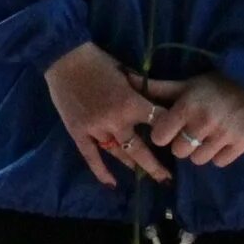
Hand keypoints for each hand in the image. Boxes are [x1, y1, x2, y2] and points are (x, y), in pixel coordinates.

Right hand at [44, 42, 166, 188]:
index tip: (179, 141)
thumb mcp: (127, 73)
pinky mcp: (78, 133)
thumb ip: (141, 92)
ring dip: (133, 166)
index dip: (170, 132)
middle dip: (155, 166)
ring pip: (118, 154)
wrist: (65, 59)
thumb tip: (158, 102)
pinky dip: (101, 171)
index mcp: (131, 104)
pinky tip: (111, 184)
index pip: (158, 123)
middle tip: (167, 179)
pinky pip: (91, 157)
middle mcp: (115, 121)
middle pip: (140, 150)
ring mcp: (95, 130)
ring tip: (145, 177)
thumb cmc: (98, 62)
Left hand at [140, 73, 243, 167]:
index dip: (162, 134)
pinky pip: (219, 162)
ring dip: (199, 151)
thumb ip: (157, 89)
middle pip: (178, 152)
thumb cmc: (215, 85)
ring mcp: (224, 135)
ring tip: (206, 136)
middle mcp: (204, 123)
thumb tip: (126, 78)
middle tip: (190, 131)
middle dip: (181, 143)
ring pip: (198, 160)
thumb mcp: (186, 84)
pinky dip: (218, 154)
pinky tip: (221, 140)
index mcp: (187, 107)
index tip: (169, 128)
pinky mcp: (242, 144)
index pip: (160, 137)